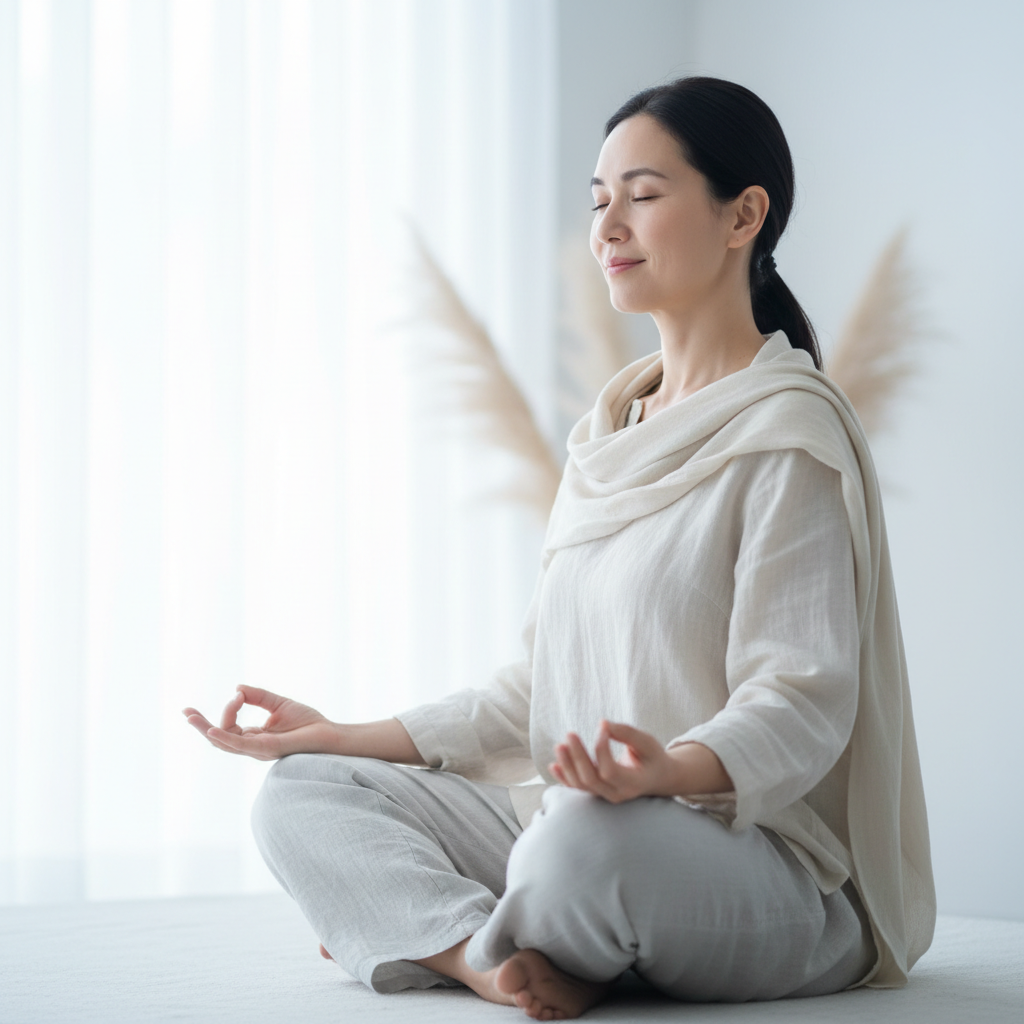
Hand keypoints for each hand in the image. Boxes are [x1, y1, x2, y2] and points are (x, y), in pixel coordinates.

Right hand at [183, 685, 339, 760]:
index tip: (238, 694)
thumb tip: (236, 689)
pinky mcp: (267, 748)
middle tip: (186, 711)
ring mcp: (258, 749)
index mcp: (254, 737)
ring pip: (224, 742)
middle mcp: (253, 746)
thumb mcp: (278, 704)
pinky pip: (240, 745)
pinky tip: (211, 729)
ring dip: (205, 729)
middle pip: (219, 738)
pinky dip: (225, 738)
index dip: (229, 708)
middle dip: (201, 725)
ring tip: (191, 717)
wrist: (330, 734)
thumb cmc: (308, 722)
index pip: (229, 726)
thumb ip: (258, 696)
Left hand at [550, 720, 681, 803]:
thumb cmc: (652, 757)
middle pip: (590, 779)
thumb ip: (626, 733)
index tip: (603, 727)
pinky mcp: (598, 794)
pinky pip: (578, 789)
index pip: (609, 770)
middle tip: (570, 734)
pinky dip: (564, 778)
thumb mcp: (647, 742)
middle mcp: (619, 794)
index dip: (601, 748)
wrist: (656, 778)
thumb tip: (602, 724)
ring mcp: (607, 797)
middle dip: (577, 757)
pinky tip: (553, 765)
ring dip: (567, 766)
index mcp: (634, 783)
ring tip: (559, 746)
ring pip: (581, 785)